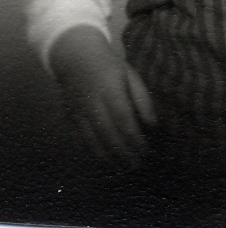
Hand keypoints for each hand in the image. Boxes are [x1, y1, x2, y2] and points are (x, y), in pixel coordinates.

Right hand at [48, 25, 156, 167]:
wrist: (75, 59)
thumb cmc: (111, 67)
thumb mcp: (131, 76)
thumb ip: (143, 100)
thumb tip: (152, 125)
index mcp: (110, 90)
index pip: (123, 119)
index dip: (134, 138)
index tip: (145, 150)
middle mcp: (93, 103)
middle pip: (108, 134)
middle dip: (124, 152)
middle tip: (137, 165)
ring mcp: (79, 112)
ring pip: (93, 140)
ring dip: (109, 157)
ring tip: (124, 168)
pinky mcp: (71, 118)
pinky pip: (83, 139)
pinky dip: (95, 151)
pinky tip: (107, 159)